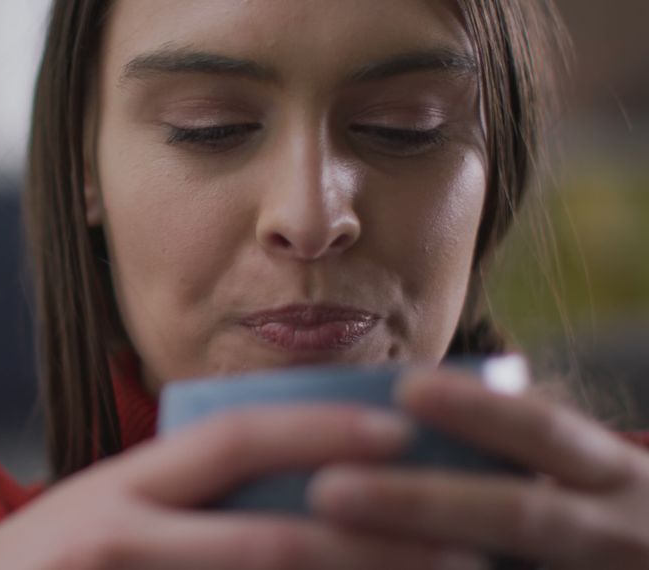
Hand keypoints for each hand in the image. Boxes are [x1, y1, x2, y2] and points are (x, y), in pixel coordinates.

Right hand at [0, 404, 487, 568]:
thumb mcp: (99, 516)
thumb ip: (172, 503)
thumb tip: (281, 495)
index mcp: (123, 487)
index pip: (232, 440)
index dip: (317, 430)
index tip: (396, 435)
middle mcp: (119, 531)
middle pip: (267, 537)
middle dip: (370, 543)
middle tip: (460, 543)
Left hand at [308, 367, 648, 568]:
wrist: (646, 562)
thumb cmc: (599, 510)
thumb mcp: (589, 471)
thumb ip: (521, 444)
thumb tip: (399, 400)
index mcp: (611, 474)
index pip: (545, 430)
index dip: (478, 410)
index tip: (406, 389)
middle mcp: (614, 531)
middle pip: (516, 514)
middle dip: (419, 500)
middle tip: (328, 489)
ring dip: (412, 560)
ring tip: (332, 543)